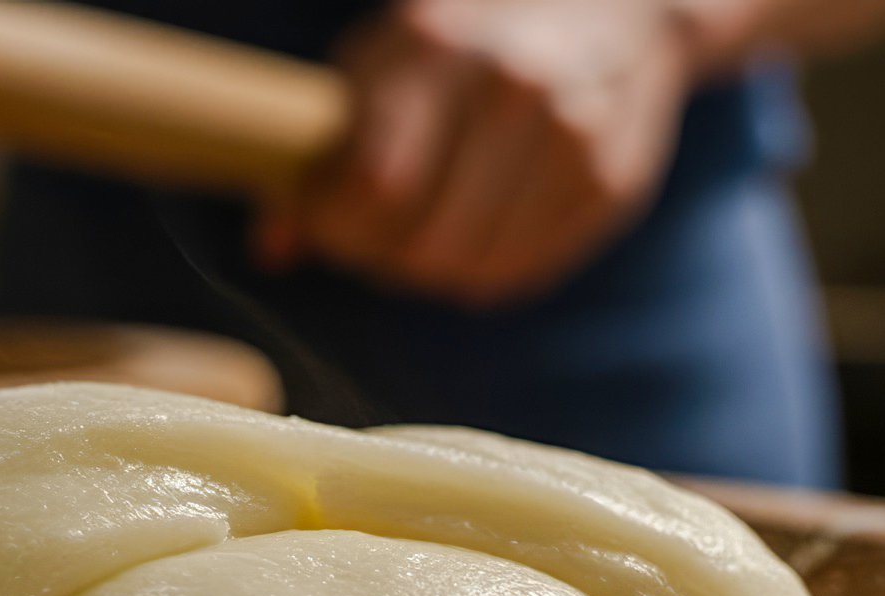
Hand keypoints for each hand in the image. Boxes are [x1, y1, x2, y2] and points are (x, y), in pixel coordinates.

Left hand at [258, 0, 698, 305]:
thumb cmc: (471, 31)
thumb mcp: (384, 56)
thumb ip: (319, 145)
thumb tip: (271, 249)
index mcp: (441, 42)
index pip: (372, 186)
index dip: (332, 225)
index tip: (323, 220)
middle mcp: (518, 87)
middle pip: (420, 241)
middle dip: (375, 253)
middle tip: (368, 232)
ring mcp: (575, 137)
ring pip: (467, 271)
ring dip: (425, 269)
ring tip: (418, 229)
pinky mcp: (613, 184)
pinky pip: (518, 273)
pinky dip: (479, 271)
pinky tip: (470, 232)